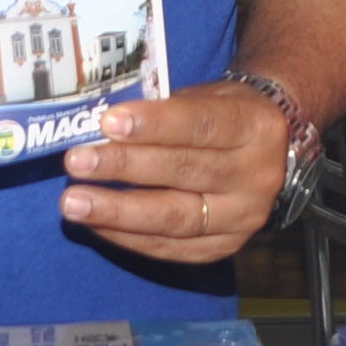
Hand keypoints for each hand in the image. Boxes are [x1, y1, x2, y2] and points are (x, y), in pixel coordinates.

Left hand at [61, 83, 290, 266]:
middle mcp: (257, 176)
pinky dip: (129, 238)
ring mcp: (244, 218)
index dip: (153, 125)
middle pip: (185, 172)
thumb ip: (166, 110)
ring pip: (176, 217)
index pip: (201, 126)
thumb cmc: (225, 116)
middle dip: (125, 167)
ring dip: (118, 211)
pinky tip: (95, 224)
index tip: (107, 122)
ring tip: (74, 203)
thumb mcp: (209, 97)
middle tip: (77, 163)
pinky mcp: (225, 247)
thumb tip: (103, 128)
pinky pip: (171, 248)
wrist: (271, 154)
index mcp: (255, 127)